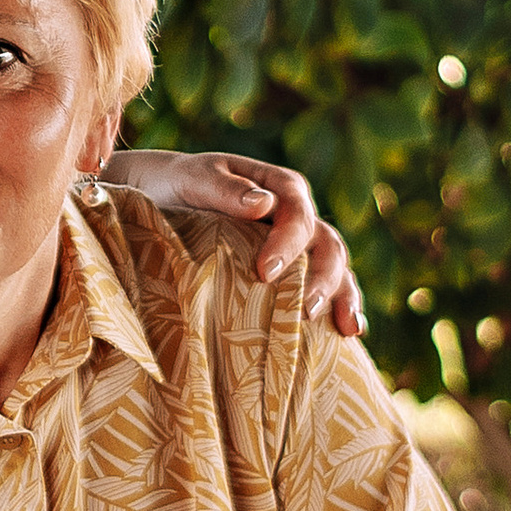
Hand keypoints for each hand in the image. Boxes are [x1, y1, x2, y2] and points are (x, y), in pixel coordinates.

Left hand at [105, 146, 363, 337]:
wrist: (160, 198)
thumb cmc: (177, 185)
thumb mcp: (192, 178)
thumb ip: (224, 189)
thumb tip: (263, 204)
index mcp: (278, 187)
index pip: (297, 213)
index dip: (288, 243)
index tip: (265, 272)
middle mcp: (296, 216)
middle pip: (327, 243)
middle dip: (322, 278)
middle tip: (303, 310)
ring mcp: (298, 245)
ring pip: (335, 267)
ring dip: (343, 296)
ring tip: (341, 327)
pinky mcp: (293, 271)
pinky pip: (326, 287)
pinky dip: (343, 306)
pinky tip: (350, 332)